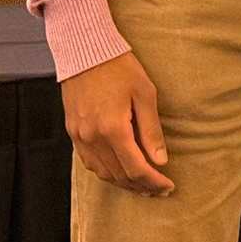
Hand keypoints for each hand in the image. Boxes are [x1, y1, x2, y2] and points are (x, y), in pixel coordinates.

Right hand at [62, 51, 173, 195]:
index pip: (135, 167)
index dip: (153, 181)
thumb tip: (160, 158)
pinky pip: (88, 162)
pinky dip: (105, 171)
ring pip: (101, 172)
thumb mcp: (145, 94)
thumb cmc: (119, 67)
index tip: (168, 186)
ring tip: (142, 185)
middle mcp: (92, 137)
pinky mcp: (73, 132)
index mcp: (112, 129)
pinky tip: (118, 171)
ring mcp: (79, 136)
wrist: (86, 51)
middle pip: (118, 175)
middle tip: (159, 190)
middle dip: (140, 186)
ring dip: (122, 182)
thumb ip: (151, 130)